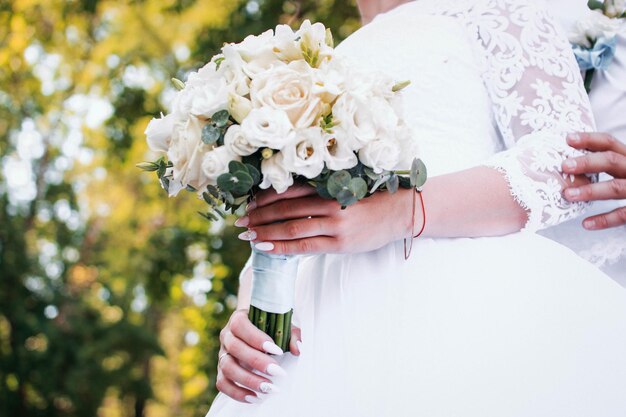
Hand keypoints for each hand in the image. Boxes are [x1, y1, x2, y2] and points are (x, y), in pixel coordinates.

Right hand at [216, 309, 301, 402]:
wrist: (257, 333)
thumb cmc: (270, 328)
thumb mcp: (281, 325)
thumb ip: (291, 334)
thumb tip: (297, 349)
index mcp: (239, 318)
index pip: (240, 326)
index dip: (257, 339)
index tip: (278, 351)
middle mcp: (227, 335)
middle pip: (235, 348)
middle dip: (257, 362)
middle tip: (278, 372)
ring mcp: (222, 353)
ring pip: (228, 367)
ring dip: (249, 380)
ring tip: (270, 388)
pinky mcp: (221, 370)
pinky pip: (223, 383)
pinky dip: (237, 392)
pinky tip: (255, 397)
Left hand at [235, 184, 416, 254]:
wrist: (397, 213)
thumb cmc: (367, 202)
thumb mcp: (342, 191)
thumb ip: (317, 195)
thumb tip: (286, 202)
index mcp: (326, 187)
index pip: (288, 192)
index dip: (264, 199)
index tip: (247, 205)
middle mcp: (327, 203)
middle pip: (285, 209)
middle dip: (259, 216)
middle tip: (240, 222)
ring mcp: (334, 224)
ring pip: (291, 227)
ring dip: (265, 231)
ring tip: (247, 235)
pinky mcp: (339, 243)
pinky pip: (304, 246)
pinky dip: (282, 246)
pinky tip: (265, 246)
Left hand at [562, 132, 625, 229]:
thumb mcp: (622, 170)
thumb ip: (603, 166)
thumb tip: (566, 164)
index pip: (610, 143)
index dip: (589, 139)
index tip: (568, 139)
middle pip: (613, 161)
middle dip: (587, 162)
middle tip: (564, 166)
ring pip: (616, 187)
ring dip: (591, 191)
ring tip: (568, 195)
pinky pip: (623, 214)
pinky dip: (604, 220)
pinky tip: (586, 224)